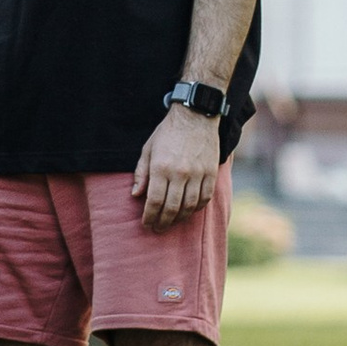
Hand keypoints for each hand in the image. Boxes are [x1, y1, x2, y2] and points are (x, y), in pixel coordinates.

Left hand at [132, 105, 223, 227]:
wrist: (195, 116)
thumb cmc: (167, 133)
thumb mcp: (148, 149)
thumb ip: (141, 173)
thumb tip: (136, 195)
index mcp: (161, 167)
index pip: (154, 201)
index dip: (150, 216)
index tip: (146, 224)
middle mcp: (180, 173)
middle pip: (172, 207)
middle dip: (163, 222)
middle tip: (158, 229)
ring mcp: (197, 173)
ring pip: (189, 206)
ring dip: (180, 218)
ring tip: (172, 222)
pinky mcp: (210, 173)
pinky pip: (204, 198)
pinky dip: (197, 208)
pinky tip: (189, 211)